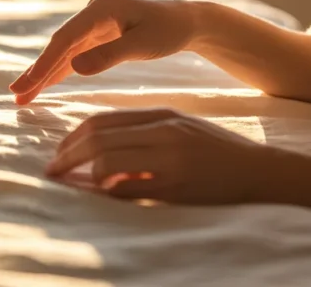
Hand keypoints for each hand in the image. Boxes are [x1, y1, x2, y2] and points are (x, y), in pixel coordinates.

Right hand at [10, 0, 199, 104]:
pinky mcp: (98, 35)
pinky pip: (74, 55)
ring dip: (44, 73)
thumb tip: (74, 67)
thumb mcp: (143, 44)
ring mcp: (93, 24)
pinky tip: (43, 85)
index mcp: (100, 8)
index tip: (29, 83)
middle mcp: (92, 12)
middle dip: (37, 71)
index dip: (45, 63)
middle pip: (59, 45)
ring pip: (63, 51)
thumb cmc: (169, 30)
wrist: (187, 21)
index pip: (66, 39)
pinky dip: (60, 71)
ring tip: (22, 96)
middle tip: (16, 95)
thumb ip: (109, 56)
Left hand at [45, 107, 269, 204]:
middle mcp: (162, 131)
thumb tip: (99, 151)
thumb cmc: (214, 151)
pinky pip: (129, 187)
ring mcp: (169, 158)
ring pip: (108, 161)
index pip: (102, 121)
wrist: (257, 170)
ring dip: (83, 175)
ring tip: (72, 184)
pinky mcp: (176, 184)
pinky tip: (102, 195)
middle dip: (67, 156)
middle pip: (98, 139)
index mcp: (160, 116)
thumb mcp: (178, 129)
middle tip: (53, 171)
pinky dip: (109, 191)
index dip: (72, 138)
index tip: (58, 153)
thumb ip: (143, 134)